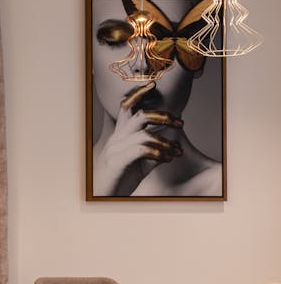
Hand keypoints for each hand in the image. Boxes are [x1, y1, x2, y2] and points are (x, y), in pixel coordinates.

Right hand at [93, 82, 183, 196]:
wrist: (102, 198)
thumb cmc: (120, 180)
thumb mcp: (140, 165)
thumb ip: (154, 153)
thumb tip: (172, 147)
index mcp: (119, 136)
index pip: (126, 108)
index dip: (138, 94)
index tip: (153, 85)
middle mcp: (116, 139)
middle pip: (140, 116)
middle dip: (164, 117)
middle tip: (181, 123)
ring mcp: (115, 150)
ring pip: (144, 134)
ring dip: (165, 142)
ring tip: (175, 152)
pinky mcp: (117, 162)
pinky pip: (141, 150)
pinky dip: (158, 153)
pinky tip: (166, 159)